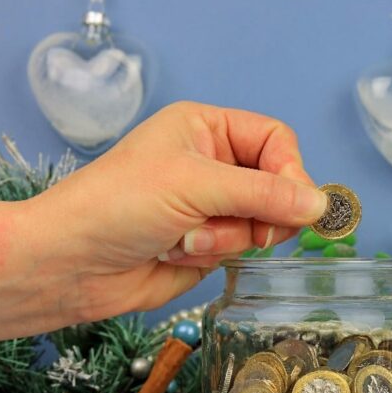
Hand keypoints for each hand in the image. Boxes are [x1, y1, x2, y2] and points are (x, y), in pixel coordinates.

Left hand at [32, 101, 327, 320]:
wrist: (69, 264)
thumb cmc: (117, 204)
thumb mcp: (194, 184)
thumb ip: (264, 193)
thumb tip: (321, 203)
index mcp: (207, 128)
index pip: (276, 141)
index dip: (291, 171)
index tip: (297, 204)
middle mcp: (214, 164)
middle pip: (278, 185)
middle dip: (259, 212)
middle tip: (249, 229)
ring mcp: (212, 207)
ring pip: (262, 223)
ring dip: (228, 237)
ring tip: (186, 238)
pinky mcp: (209, 245)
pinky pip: (241, 249)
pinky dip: (215, 254)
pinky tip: (177, 252)